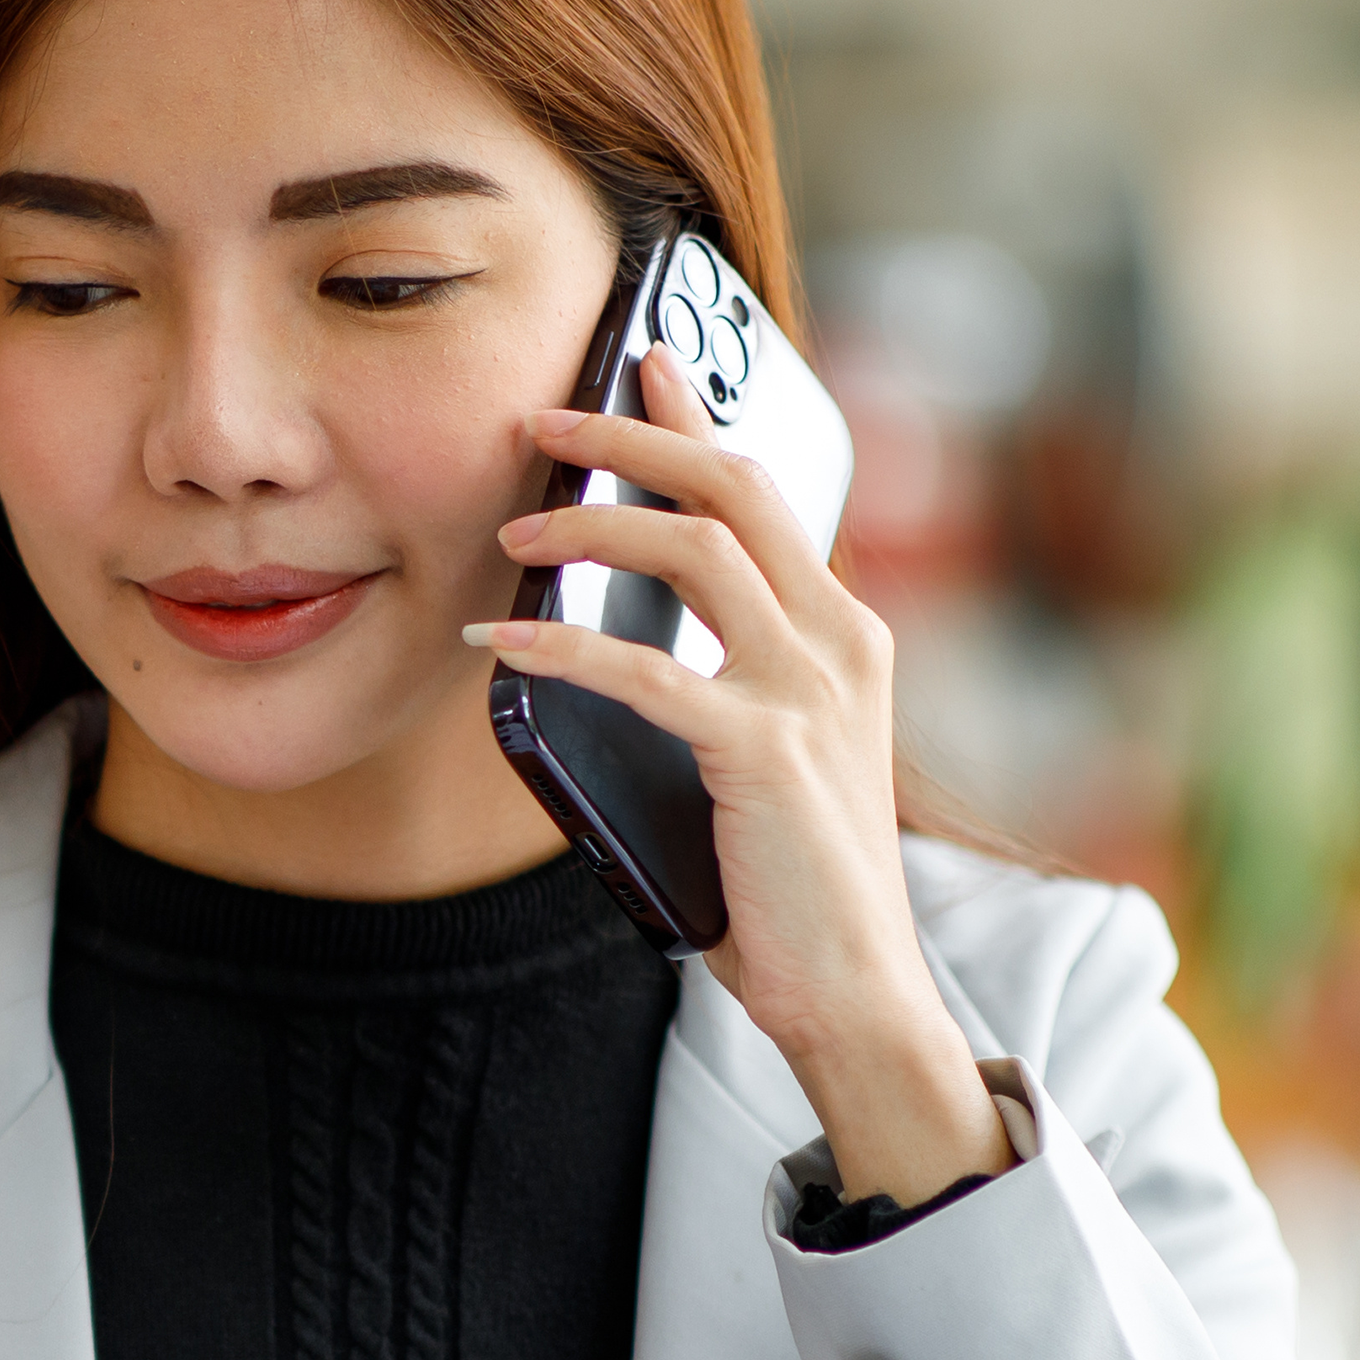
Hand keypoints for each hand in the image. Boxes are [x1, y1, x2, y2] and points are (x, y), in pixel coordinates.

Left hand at [475, 344, 1009, 1202]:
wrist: (854, 992)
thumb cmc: (791, 890)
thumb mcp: (766, 764)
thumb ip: (719, 695)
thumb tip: (607, 646)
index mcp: (848, 638)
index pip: (768, 496)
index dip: (699, 422)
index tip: (642, 368)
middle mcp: (842, 644)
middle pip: (736, 488)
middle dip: (636, 437)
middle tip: (546, 418)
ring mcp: (811, 692)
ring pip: (696, 550)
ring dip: (593, 524)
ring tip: (514, 530)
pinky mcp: (765, 750)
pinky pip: (646, 669)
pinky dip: (565, 645)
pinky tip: (505, 643)